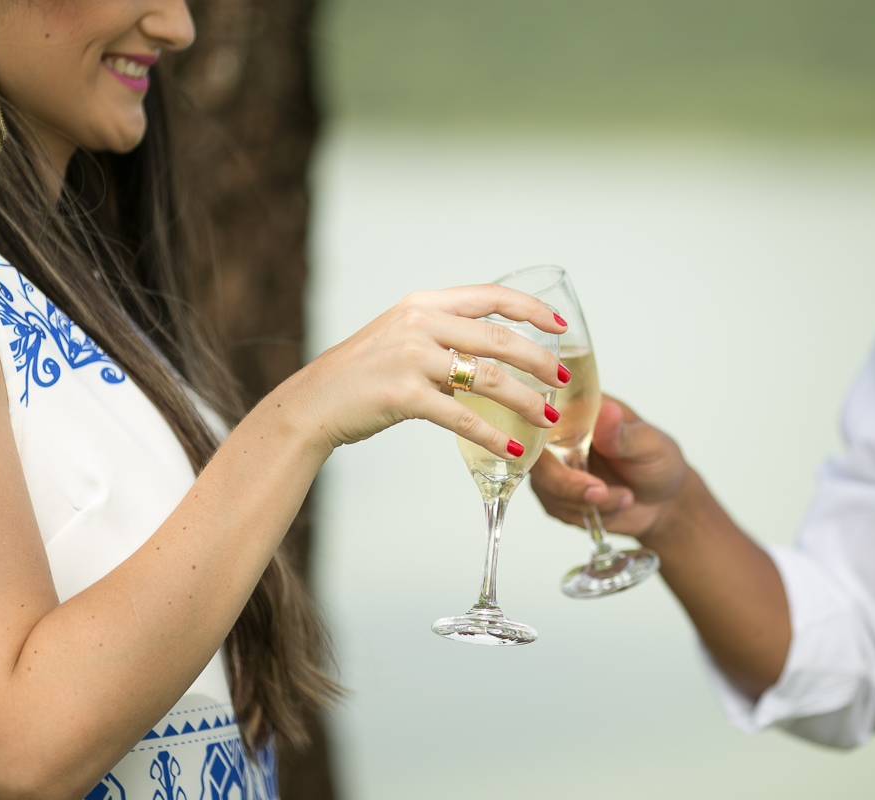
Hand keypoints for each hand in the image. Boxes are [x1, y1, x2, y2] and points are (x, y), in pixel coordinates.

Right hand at [287, 284, 567, 456]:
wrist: (312, 404)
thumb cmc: (360, 375)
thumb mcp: (401, 337)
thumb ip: (442, 336)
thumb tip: (491, 351)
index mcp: (424, 303)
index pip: (490, 296)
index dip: (531, 309)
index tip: (560, 326)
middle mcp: (419, 322)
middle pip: (499, 338)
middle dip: (539, 360)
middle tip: (562, 380)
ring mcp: (411, 357)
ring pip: (488, 378)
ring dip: (525, 400)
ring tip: (547, 417)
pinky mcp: (403, 395)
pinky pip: (462, 417)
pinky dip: (494, 436)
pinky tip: (514, 450)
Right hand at [530, 396, 689, 539]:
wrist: (664, 503)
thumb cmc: (658, 463)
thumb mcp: (650, 445)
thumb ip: (623, 434)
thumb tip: (607, 412)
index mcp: (579, 410)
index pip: (544, 411)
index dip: (540, 430)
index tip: (565, 453)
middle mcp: (560, 436)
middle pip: (535, 455)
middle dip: (566, 482)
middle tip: (600, 492)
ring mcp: (554, 466)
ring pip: (546, 486)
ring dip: (586, 501)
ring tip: (624, 496)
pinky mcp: (556, 494)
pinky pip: (557, 507)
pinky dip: (588, 512)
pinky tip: (615, 504)